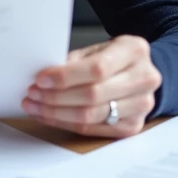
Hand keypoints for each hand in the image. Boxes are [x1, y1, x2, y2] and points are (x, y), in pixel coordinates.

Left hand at [22, 35, 160, 137]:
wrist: (139, 74)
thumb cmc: (113, 59)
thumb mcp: (97, 49)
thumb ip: (74, 61)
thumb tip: (43, 78)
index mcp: (135, 51)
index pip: (96, 68)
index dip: (65, 77)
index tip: (41, 79)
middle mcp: (145, 79)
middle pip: (93, 95)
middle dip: (56, 97)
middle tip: (33, 94)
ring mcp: (141, 106)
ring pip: (91, 115)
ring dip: (56, 113)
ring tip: (36, 106)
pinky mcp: (133, 126)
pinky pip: (93, 129)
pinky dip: (66, 123)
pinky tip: (49, 116)